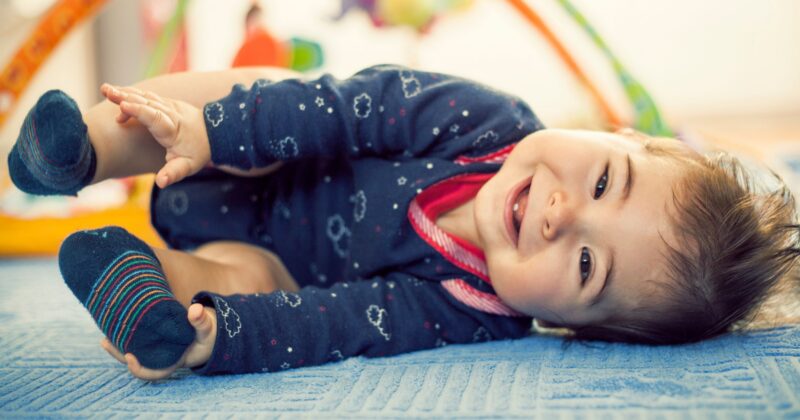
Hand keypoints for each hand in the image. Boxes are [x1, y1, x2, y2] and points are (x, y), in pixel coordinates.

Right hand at [101, 83, 210, 188]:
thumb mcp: (188, 166)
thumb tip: (160, 182)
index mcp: (172, 129)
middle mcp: (170, 113)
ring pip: (145, 97)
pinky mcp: (164, 102)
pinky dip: (131, 94)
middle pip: (146, 103)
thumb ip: (173, 173)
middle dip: (126, 97)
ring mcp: (168, 105)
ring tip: (105, 89)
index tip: (123, 106)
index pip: (155, 117)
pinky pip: (146, 96)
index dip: (139, 111)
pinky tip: (115, 93)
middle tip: (106, 93)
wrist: (214, 132)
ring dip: (125, 92)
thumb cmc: (198, 151)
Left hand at [101, 303, 216, 380]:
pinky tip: (115, 323)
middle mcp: (160, 358)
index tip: (129, 356)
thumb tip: (195, 308)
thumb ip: (201, 321)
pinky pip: (136, 340)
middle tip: (105, 341)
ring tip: (104, 335)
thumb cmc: (205, 335)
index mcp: (172, 362)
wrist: (205, 332)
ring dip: (118, 345)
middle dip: (119, 354)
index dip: (139, 368)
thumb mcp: (207, 329)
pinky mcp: (152, 340)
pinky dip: (126, 334)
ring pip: (133, 351)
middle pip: (136, 362)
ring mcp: (154, 350)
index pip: (152, 373)